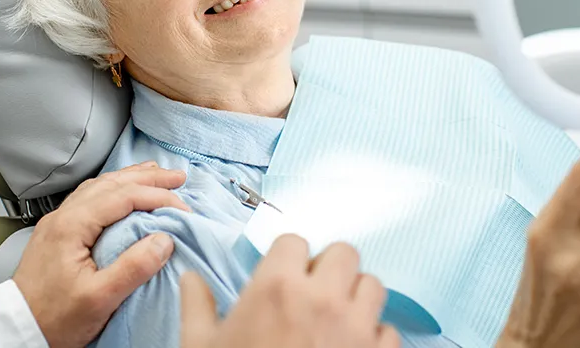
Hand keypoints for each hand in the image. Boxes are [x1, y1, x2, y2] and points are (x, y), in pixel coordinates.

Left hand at [12, 162, 189, 347]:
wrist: (18, 328)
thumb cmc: (54, 318)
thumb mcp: (99, 299)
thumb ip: (133, 267)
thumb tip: (163, 240)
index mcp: (71, 226)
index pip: (122, 196)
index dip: (156, 196)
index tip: (182, 207)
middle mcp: (62, 217)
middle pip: (111, 184)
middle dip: (148, 177)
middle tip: (178, 177)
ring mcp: (57, 223)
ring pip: (98, 187)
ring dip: (130, 179)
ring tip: (155, 175)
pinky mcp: (57, 233)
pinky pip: (89, 198)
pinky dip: (113, 190)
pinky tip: (122, 193)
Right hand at [180, 235, 399, 347]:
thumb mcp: (201, 346)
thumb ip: (197, 307)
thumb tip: (190, 279)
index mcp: (276, 288)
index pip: (294, 241)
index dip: (287, 258)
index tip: (282, 277)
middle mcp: (322, 298)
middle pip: (344, 253)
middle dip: (329, 268)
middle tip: (313, 292)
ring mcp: (356, 328)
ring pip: (373, 285)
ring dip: (356, 296)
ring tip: (337, 317)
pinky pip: (388, 331)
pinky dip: (374, 337)